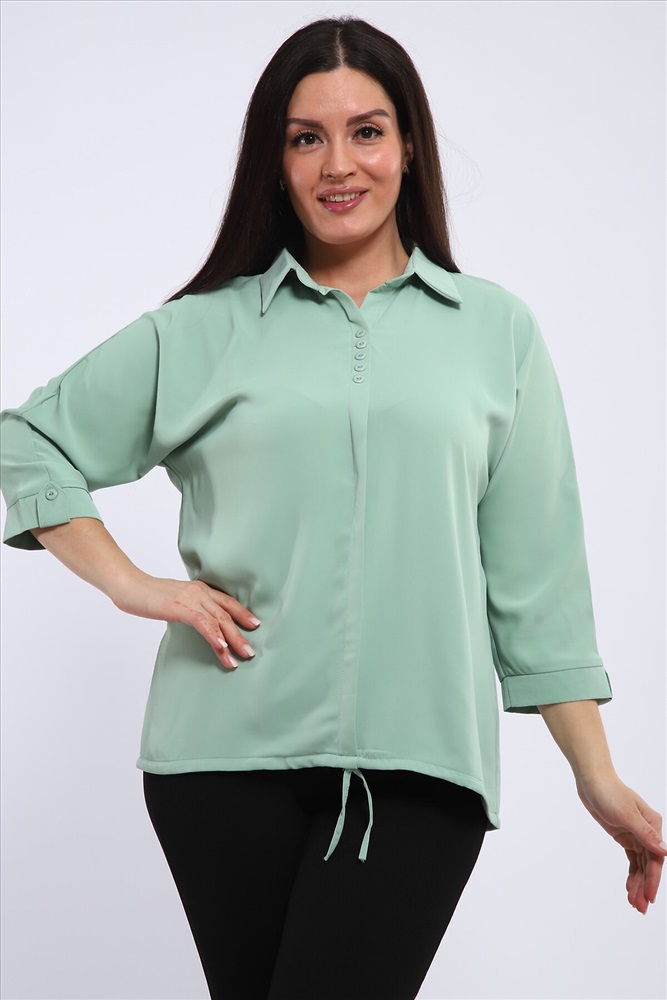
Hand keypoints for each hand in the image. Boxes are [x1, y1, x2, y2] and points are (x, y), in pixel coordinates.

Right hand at [111, 572, 259, 669]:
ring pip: (218, 620)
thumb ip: (189, 608)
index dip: (242, 613)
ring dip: (232, 640)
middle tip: (250, 651)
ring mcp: (190, 598)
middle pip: (227, 614)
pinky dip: (213, 635)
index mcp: (200, 589)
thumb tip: (198, 623)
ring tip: (241, 656)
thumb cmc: (148, 596)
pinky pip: (202, 622)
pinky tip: (221, 646)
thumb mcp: (175, 600)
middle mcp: (199, 591)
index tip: (254, 625)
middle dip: (241, 634)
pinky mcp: (180, 606)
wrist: (129, 585)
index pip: (227, 602)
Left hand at [575, 772, 666, 912]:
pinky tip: (629, 887)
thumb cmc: (609, 793)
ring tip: (634, 903)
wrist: (592, 780)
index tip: (649, 898)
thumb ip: (646, 834)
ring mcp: (636, 834)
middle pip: (649, 865)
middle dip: (645, 887)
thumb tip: (665, 851)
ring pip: (640, 865)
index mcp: (653, 825)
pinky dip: (631, 874)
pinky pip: (632, 859)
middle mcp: (648, 831)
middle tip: (640, 908)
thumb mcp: (626, 814)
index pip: (656, 859)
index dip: (653, 880)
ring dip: (638, 884)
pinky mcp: (624, 835)